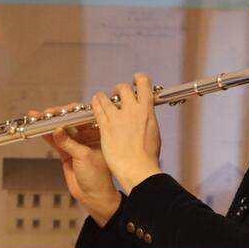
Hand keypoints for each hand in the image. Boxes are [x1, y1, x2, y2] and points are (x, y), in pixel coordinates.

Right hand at [35, 103, 120, 226]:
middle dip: (58, 116)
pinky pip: (56, 142)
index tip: (62, 109)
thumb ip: (69, 143)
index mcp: (98, 134)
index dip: (73, 111)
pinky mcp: (67, 153)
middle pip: (71, 122)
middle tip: (47, 113)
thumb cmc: (98, 177)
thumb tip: (56, 130)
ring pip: (62, 131)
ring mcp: (76, 145)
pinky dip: (48, 136)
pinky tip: (40, 130)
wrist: (93, 196)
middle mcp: (88, 137)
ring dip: (50, 125)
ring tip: (37, 118)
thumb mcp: (84, 156)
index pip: (84, 117)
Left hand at [93, 73, 162, 192]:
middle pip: (123, 88)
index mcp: (147, 110)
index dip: (139, 79)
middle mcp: (132, 110)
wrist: (137, 168)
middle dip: (120, 89)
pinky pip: (98, 109)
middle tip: (118, 94)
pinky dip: (96, 103)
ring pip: (107, 97)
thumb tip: (145, 115)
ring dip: (104, 96)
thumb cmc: (148, 156)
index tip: (136, 80)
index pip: (143, 84)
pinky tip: (95, 101)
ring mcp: (117, 117)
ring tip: (101, 97)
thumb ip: (147, 119)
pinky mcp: (105, 127)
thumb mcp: (153, 132)